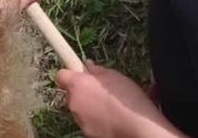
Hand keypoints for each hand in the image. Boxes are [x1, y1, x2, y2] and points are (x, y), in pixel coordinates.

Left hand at [56, 62, 185, 137]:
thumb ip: (96, 70)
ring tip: (108, 105)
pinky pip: (87, 121)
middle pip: (71, 94)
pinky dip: (95, 118)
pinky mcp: (86, 133)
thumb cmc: (126, 97)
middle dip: (83, 91)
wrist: (136, 126)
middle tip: (99, 89)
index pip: (61, 75)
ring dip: (89, 105)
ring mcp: (79, 120)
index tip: (79, 73)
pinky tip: (110, 117)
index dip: (69, 73)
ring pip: (80, 108)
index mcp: (78, 84)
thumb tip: (87, 66)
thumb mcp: (113, 75)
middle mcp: (74, 102)